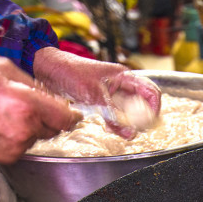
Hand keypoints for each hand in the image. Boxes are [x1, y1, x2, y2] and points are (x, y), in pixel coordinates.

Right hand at [0, 57, 81, 163]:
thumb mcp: (2, 67)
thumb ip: (32, 83)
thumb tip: (50, 95)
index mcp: (26, 103)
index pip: (66, 116)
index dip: (69, 113)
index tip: (69, 111)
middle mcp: (24, 128)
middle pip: (54, 127)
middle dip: (45, 117)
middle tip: (23, 105)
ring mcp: (16, 146)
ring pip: (37, 137)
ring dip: (29, 127)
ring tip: (4, 113)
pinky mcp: (6, 157)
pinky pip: (23, 147)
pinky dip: (16, 138)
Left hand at [32, 47, 160, 138]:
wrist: (47, 69)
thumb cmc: (70, 71)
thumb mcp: (93, 94)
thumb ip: (113, 113)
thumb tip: (131, 131)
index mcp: (124, 76)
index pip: (151, 92)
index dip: (155, 108)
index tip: (150, 123)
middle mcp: (121, 85)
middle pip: (142, 105)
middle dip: (142, 119)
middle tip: (136, 131)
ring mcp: (112, 94)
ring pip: (129, 113)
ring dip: (129, 124)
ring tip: (124, 133)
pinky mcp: (102, 102)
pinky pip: (116, 116)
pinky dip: (116, 124)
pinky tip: (112, 129)